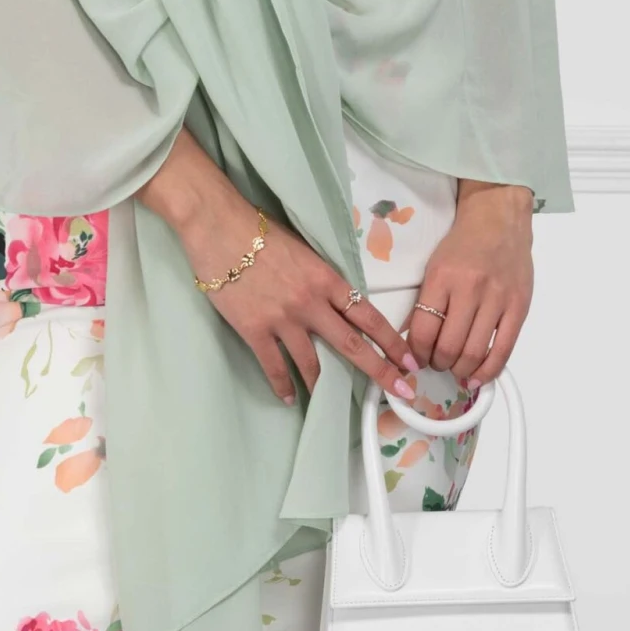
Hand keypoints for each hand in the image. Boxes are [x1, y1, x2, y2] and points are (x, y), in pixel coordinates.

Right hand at [137, 125, 417, 405]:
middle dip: (379, 371)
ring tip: (330, 402)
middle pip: (352, 344)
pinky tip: (289, 397)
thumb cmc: (262, 233)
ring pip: (312, 363)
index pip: (368, 316)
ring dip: (324, 387)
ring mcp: (282, 319)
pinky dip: (283, 385)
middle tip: (400, 391)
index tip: (409, 361)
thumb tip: (340, 303)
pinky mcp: (254, 329)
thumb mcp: (305, 251)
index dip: (392, 341)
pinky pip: (274, 366)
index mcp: (327, 279)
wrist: (220, 227)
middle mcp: (311, 303)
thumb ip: (324, 279)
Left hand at [405, 178, 534, 384]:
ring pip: (475, 352)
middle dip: (438, 364)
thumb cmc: (463, 243)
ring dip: (461, 370)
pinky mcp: (519, 307)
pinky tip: (478, 376)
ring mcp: (498, 299)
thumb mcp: (434, 266)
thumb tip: (412, 341)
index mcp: (442, 278)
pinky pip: (504, 350)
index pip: (423, 330)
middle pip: (449, 347)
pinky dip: (489, 370)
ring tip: (455, 368)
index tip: (416, 358)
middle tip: (436, 364)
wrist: (499, 218)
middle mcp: (470, 289)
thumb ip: (426, 301)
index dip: (416, 353)